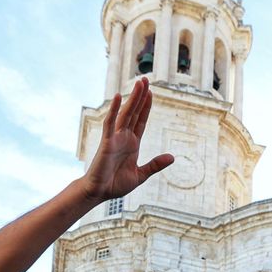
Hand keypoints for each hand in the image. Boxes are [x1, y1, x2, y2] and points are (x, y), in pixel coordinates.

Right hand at [81, 78, 173, 203]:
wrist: (99, 193)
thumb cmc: (116, 184)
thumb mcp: (141, 174)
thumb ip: (155, 165)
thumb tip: (172, 157)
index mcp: (132, 144)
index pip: (141, 120)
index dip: (146, 106)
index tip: (151, 92)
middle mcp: (124, 137)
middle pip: (135, 112)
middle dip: (140, 96)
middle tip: (146, 79)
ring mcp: (115, 138)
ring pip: (126, 113)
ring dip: (133, 98)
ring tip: (139, 82)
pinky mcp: (107, 142)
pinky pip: (111, 123)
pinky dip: (114, 110)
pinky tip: (119, 97)